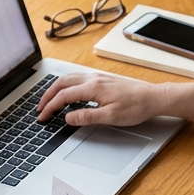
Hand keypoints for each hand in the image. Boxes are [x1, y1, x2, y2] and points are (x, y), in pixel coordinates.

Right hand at [36, 73, 166, 126]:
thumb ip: (87, 117)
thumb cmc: (136, 107)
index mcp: (93, 88)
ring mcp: (98, 77)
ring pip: (69, 78)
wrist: (153, 97)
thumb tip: (68, 118)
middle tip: (40, 108)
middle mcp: (93, 79)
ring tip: (49, 100)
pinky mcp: (103, 78)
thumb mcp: (111, 117)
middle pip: (62, 83)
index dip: (50, 107)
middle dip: (47, 96)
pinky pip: (78, 77)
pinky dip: (66, 84)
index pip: (63, 96)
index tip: (42, 117)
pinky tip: (68, 92)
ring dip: (56, 88)